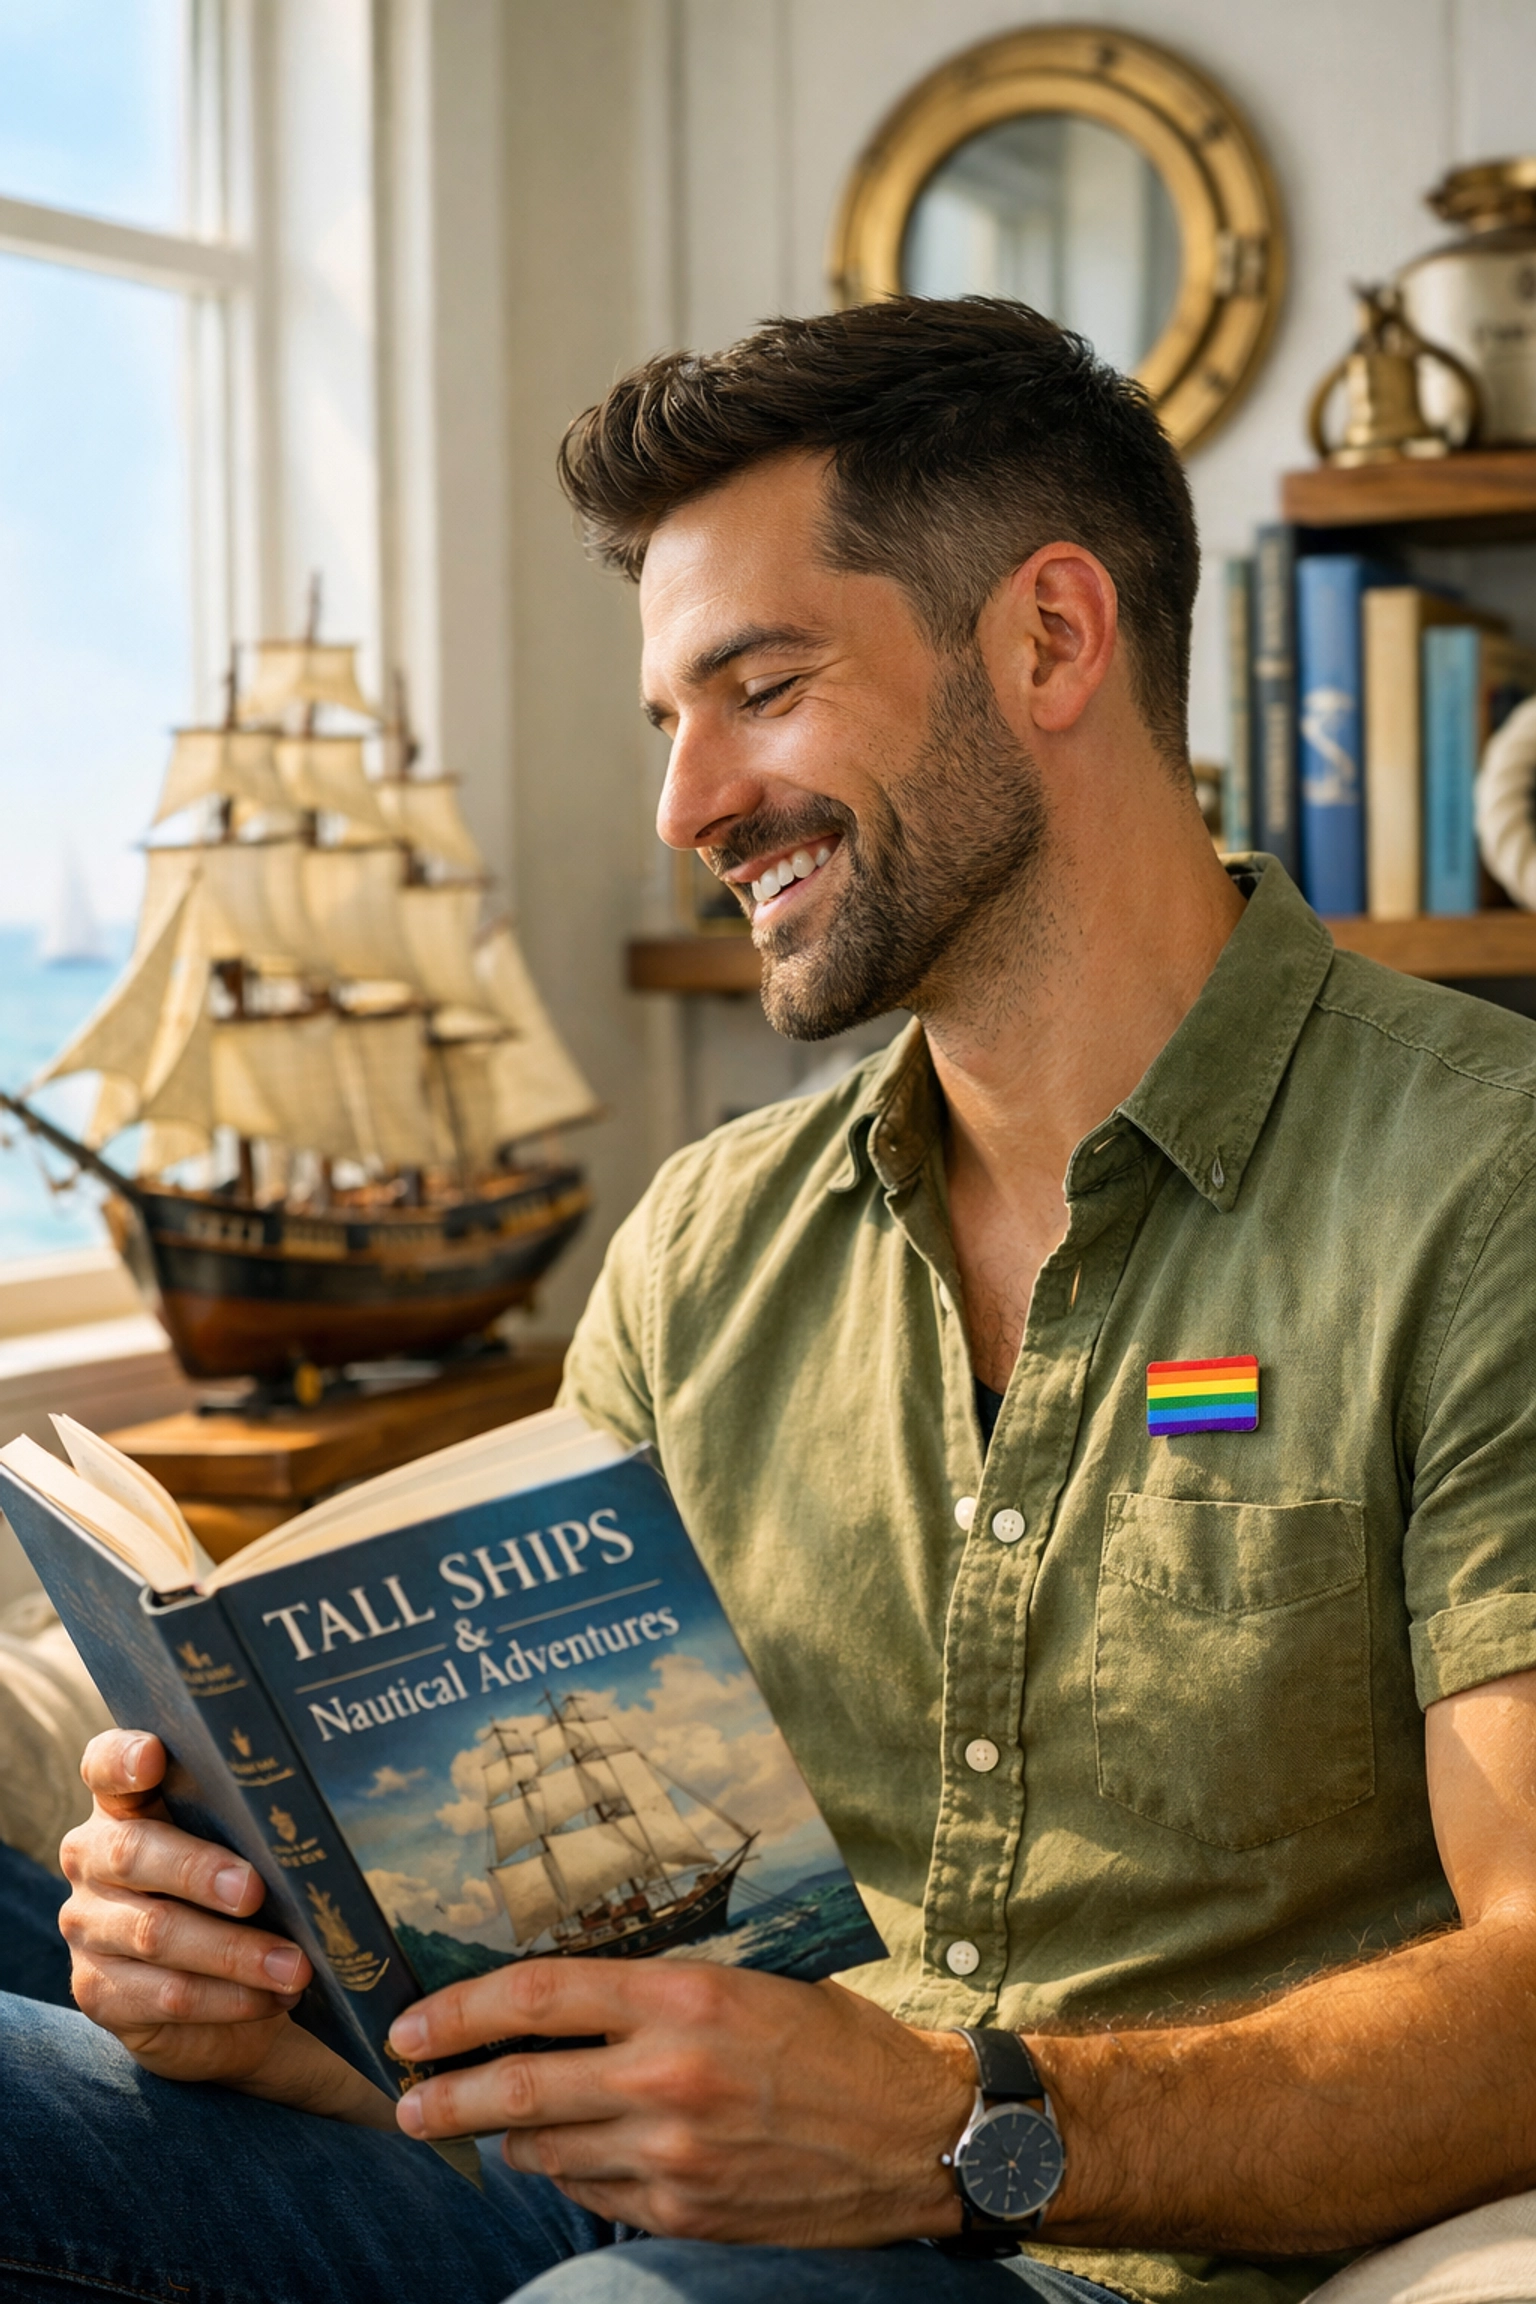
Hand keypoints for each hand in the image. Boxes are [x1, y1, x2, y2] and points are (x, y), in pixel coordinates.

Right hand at [61, 1730, 391, 2126]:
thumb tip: (310, 1815)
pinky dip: (227, 1998)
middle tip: (254, 1891)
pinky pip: (165, 1995)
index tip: (153, 1757)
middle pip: (131, 1852)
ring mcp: (89, 1925)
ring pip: (154, 1932)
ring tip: (294, 1965)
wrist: (228, 1995)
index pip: (105, 1765)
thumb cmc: (243, 1893)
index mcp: (125, 1803)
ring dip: (233, 1951)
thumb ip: (254, 1821)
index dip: (123, 1759)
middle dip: (197, 1871)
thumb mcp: (247, 1848)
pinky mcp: (100, 1991)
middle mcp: (93, 1856)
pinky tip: (270, 1997)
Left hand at [388, 1958, 976, 2244]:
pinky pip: (595, 2193)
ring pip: (546, 2149)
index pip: (536, 1996)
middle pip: (518, 2085)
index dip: (459, 2010)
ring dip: (506, 2137)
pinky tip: (564, 2157)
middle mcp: (668, 2077)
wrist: (920, 2135)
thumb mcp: (749, 1984)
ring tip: (481, 2124)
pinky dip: (568, 2172)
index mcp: (684, 1998)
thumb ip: (659, 1993)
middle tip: (402, 2096)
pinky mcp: (687, 2213)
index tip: (412, 2024)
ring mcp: (673, 2157)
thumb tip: (565, 1998)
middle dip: (444, 2093)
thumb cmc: (839, 2041)